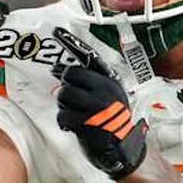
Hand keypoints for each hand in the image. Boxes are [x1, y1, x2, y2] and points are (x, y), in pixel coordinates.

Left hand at [51, 27, 147, 178]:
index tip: (57, 32)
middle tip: (67, 94)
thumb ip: (92, 84)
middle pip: (71, 74)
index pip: (89, 57)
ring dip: (64, 106)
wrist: (125, 150)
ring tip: (75, 114)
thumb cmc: (115, 124)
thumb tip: (62, 73)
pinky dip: (64, 122)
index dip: (71, 43)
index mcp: (111, 82)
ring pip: (64, 94)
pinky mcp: (87, 123)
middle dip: (65, 84)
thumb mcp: (112, 98)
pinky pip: (63, 115)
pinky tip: (72, 126)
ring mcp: (96, 106)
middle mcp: (105, 90)